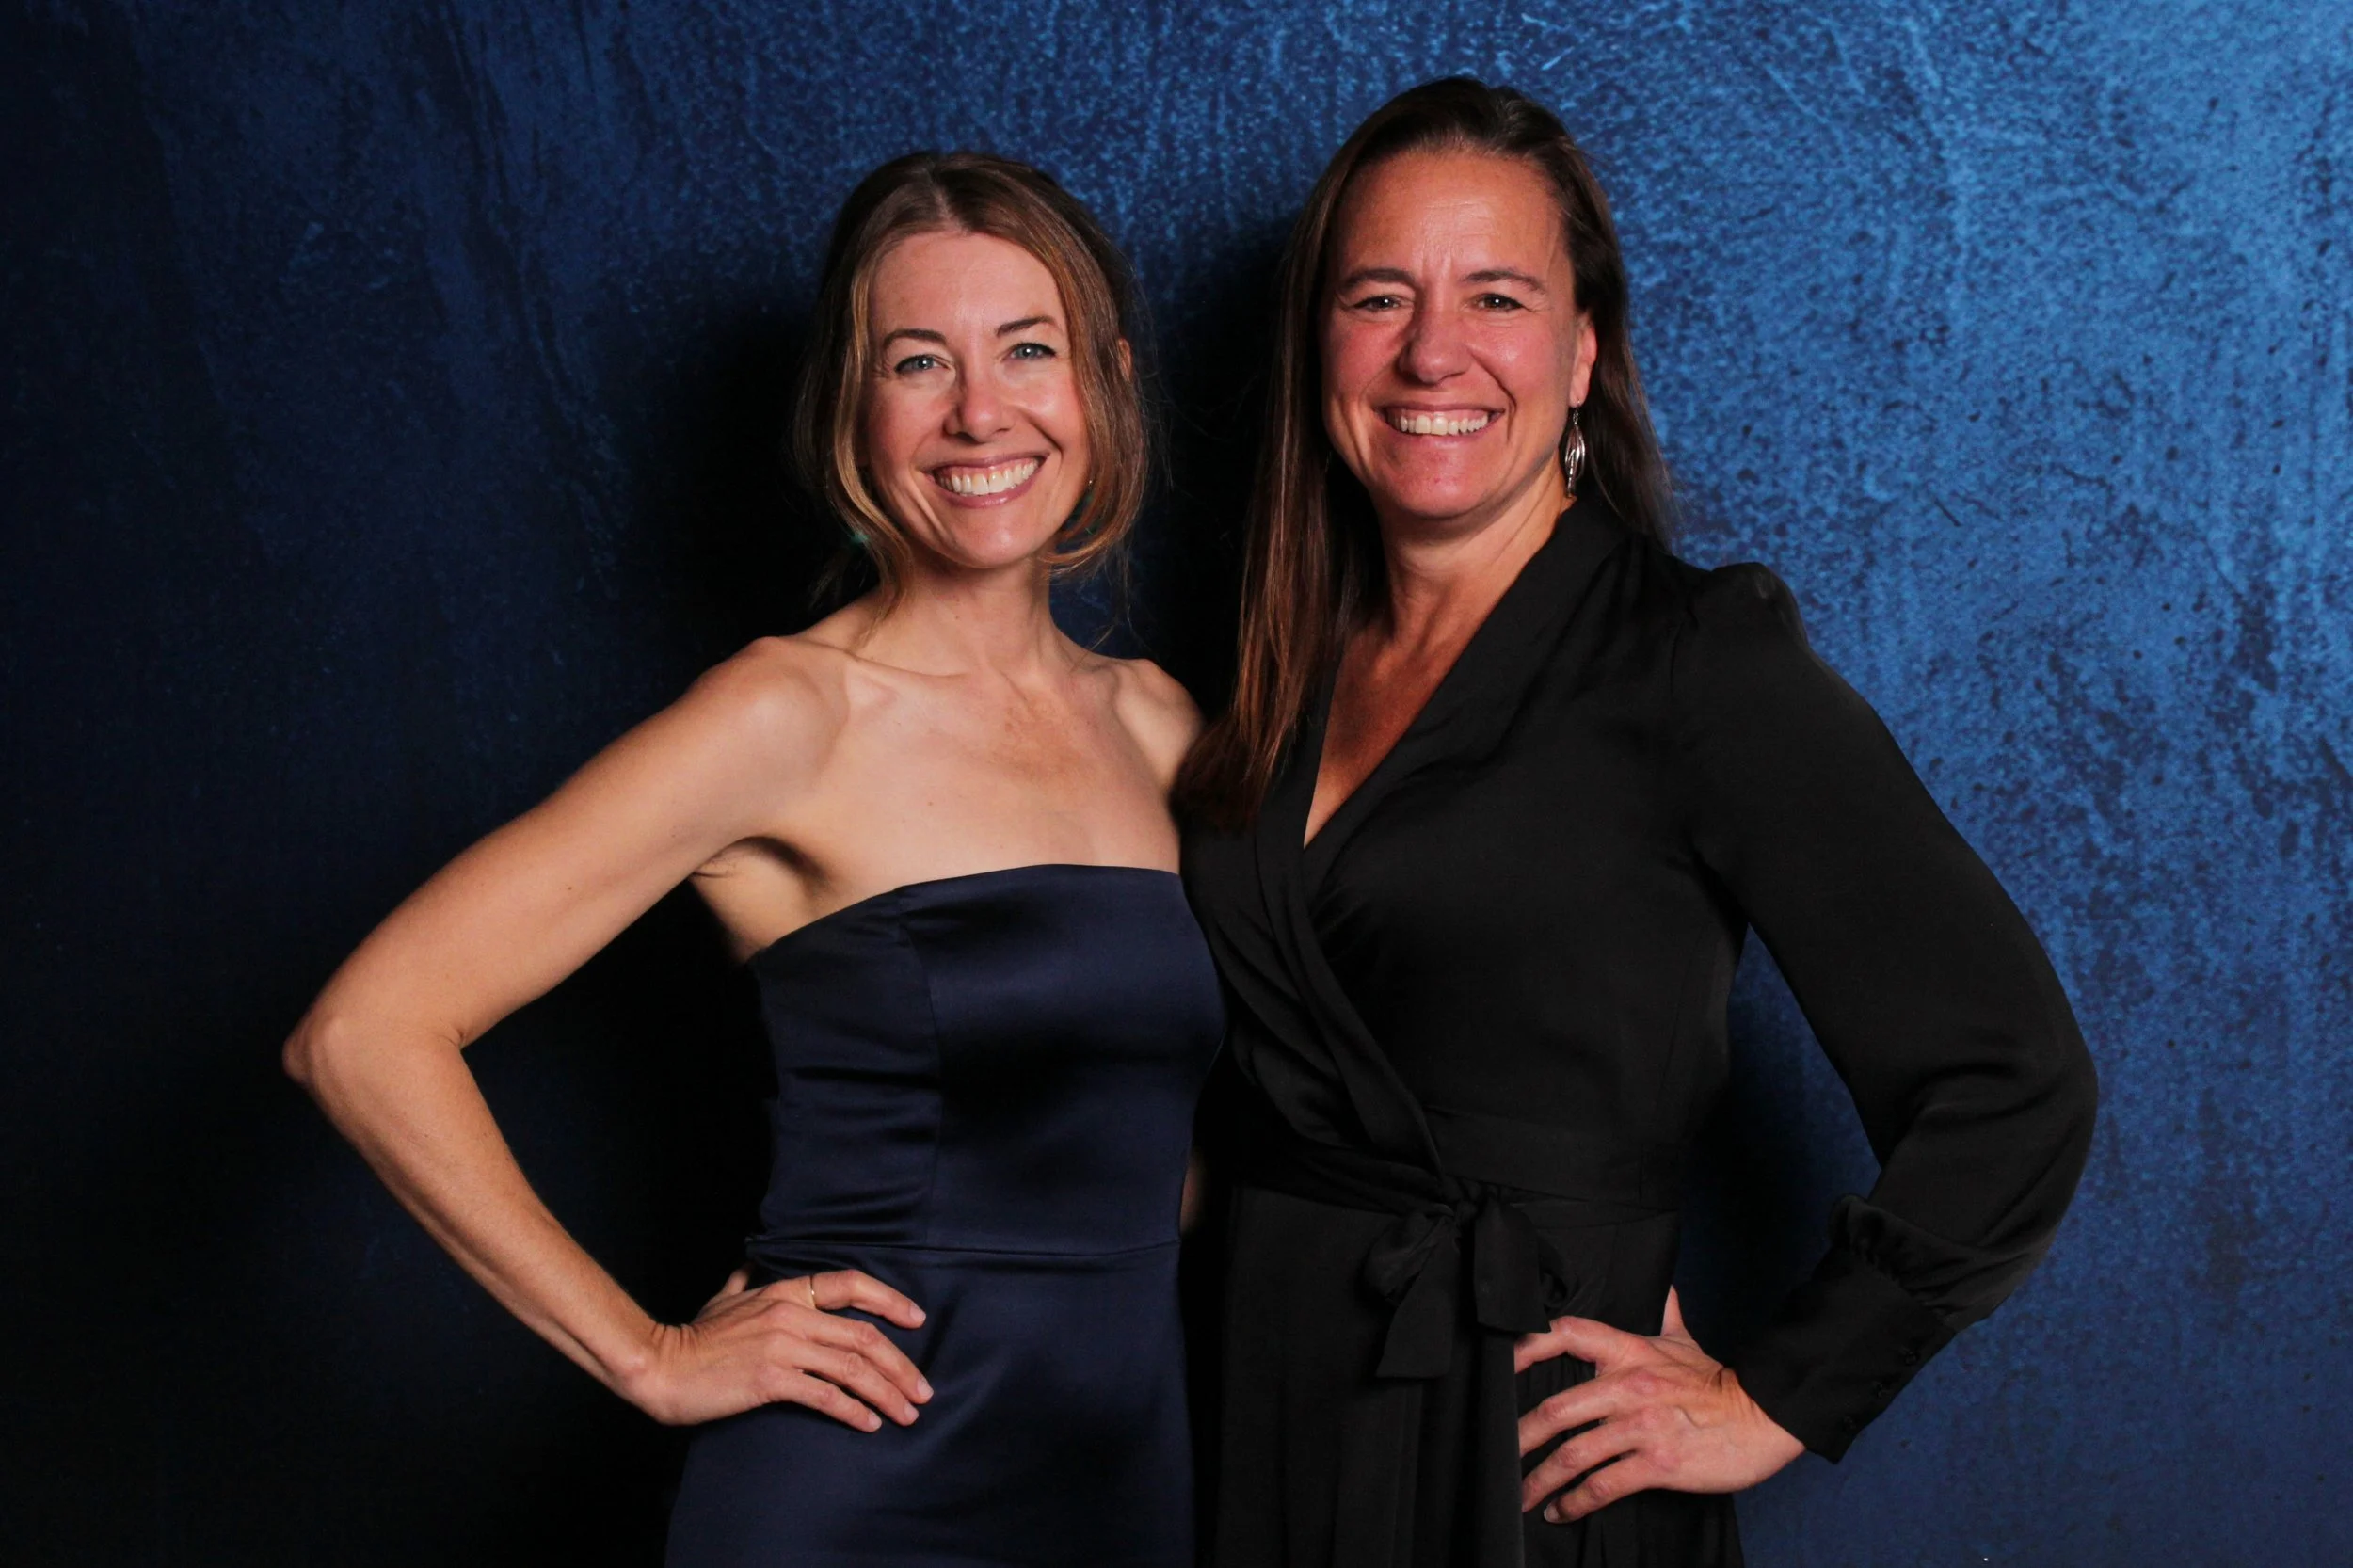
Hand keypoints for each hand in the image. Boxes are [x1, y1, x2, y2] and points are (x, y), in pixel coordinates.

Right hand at [626, 1268, 931, 1430]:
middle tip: (922, 1390)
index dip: (890, 1300)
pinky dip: (853, 1410)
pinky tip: (869, 1423)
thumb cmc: (693, 1336)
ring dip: (886, 1392)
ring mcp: (781, 1345)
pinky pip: (825, 1395)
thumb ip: (743, 1280)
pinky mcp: (770, 1379)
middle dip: (900, 1364)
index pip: (850, 1285)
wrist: (660, 1366)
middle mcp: (789, 1313)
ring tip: (906, 1413)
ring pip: (851, 1366)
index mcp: (784, 1290)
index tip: (917, 1320)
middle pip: (863, 1335)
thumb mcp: (722, 1298)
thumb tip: (750, 1264)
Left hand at [1516, 1287, 1801, 1521]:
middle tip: (1500, 1455)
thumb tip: (1665, 1291)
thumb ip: (1668, 1315)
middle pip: (1555, 1408)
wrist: (1764, 1417)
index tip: (1501, 1367)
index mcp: (1630, 1351)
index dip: (1526, 1347)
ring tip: (1521, 1494)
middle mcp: (1628, 1385)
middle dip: (1520, 1438)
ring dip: (1540, 1479)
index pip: (1566, 1335)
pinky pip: (1603, 1485)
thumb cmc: (1720, 1383)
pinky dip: (1575, 1502)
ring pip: (1573, 1453)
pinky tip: (1560, 1510)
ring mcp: (1642, 1426)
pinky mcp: (1657, 1464)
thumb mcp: (1688, 1342)